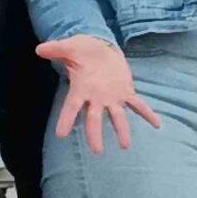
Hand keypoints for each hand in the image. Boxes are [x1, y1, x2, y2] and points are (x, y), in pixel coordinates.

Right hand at [37, 35, 161, 155]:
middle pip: (94, 119)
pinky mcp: (126, 92)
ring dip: (122, 130)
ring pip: (117, 117)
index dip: (66, 120)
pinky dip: (147, 114)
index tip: (60, 134)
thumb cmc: (82, 50)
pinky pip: (138, 105)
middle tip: (97, 151)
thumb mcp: (69, 47)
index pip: (71, 107)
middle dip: (95, 134)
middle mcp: (96, 98)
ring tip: (125, 145)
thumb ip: (55, 49)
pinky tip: (157, 124)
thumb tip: (39, 49)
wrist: (99, 48)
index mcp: (81, 89)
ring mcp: (112, 97)